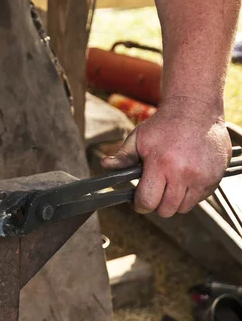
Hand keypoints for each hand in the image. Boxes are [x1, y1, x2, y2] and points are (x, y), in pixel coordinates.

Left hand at [101, 98, 230, 217]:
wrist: (196, 110)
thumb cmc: (164, 125)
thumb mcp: (138, 138)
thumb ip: (122, 157)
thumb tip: (105, 165)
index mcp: (161, 164)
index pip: (148, 201)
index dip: (140, 204)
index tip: (138, 200)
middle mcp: (185, 173)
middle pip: (167, 210)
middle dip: (156, 204)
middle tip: (153, 191)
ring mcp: (203, 177)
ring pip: (184, 208)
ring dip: (174, 201)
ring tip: (169, 183)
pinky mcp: (216, 178)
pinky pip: (200, 199)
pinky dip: (190, 194)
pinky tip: (184, 179)